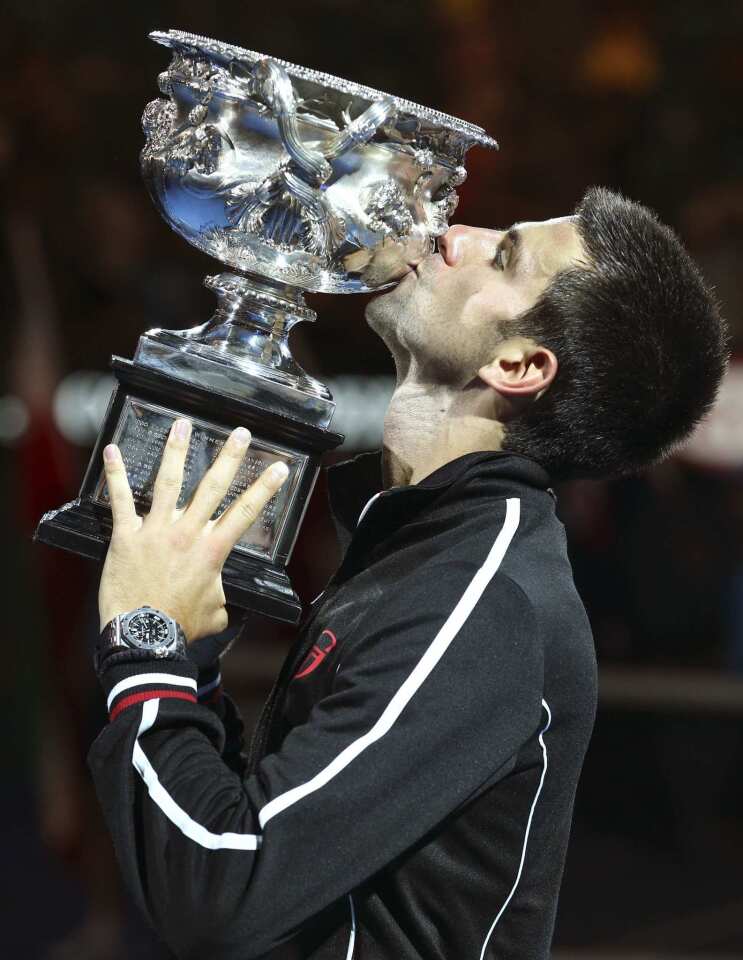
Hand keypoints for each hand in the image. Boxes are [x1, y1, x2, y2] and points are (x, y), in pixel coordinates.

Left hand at [98, 419, 288, 641]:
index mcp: (212, 550)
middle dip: (229, 457)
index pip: (245, 512)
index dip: (265, 489)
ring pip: (169, 482)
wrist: (145, 635)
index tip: (279, 468)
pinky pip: (120, 500)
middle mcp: (187, 533)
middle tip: (240, 434)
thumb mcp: (215, 612)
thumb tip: (220, 596)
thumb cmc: (180, 626)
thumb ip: (220, 595)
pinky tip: (112, 451)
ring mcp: (155, 530)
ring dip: (176, 451)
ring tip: (182, 424)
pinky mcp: (126, 536)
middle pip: (213, 487)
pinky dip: (116, 474)